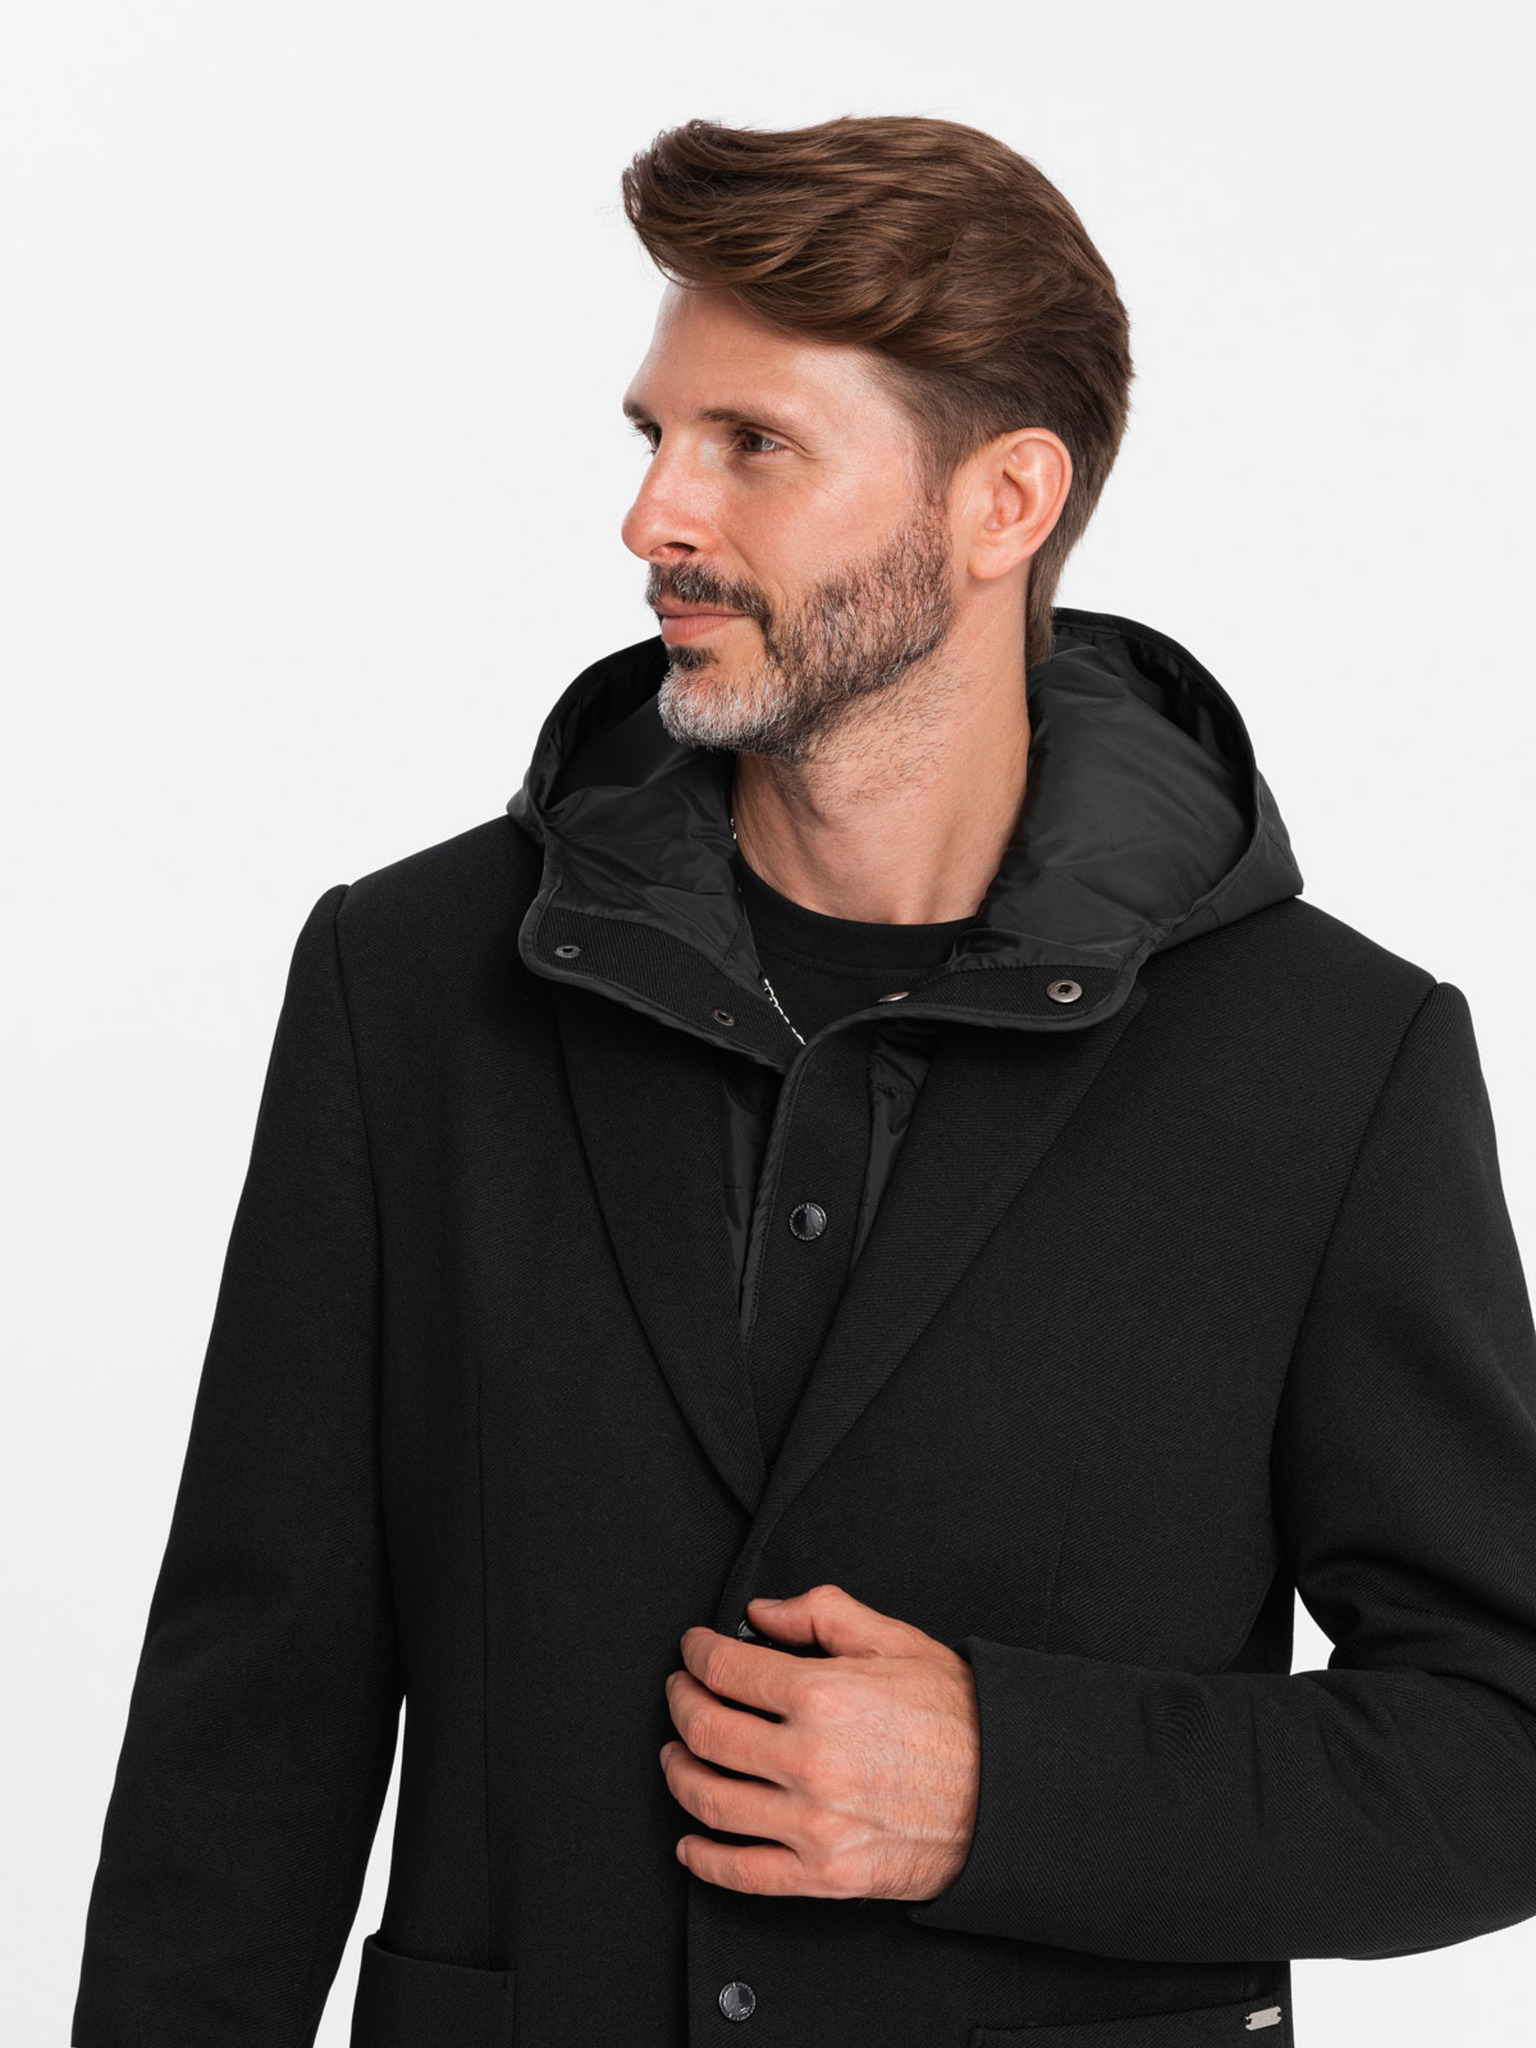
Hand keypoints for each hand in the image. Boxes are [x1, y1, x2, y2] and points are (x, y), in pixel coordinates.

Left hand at [659, 1582, 978, 1900]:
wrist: (1009, 1794)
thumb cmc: (959, 1718)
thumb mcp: (894, 1640)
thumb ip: (820, 1613)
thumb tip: (762, 1614)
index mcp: (824, 1696)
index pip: (726, 1670)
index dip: (696, 1653)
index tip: (693, 1649)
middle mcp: (810, 1761)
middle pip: (706, 1731)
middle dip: (680, 1703)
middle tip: (680, 1692)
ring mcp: (813, 1824)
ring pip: (710, 1800)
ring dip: (678, 1772)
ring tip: (676, 1754)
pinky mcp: (824, 1874)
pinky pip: (741, 1873)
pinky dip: (703, 1859)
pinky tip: (690, 1843)